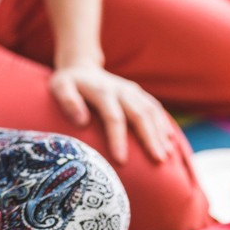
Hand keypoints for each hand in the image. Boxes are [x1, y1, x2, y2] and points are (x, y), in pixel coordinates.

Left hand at [49, 63, 177, 164]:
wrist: (81, 67)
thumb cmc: (68, 83)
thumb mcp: (59, 87)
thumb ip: (68, 101)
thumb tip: (81, 121)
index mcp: (102, 91)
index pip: (113, 117)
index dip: (118, 139)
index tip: (121, 161)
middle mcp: (120, 90)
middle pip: (139, 115)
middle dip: (149, 138)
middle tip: (157, 161)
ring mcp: (131, 90)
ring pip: (151, 112)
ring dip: (160, 133)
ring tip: (166, 156)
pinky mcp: (138, 93)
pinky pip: (155, 108)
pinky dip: (163, 124)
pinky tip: (169, 141)